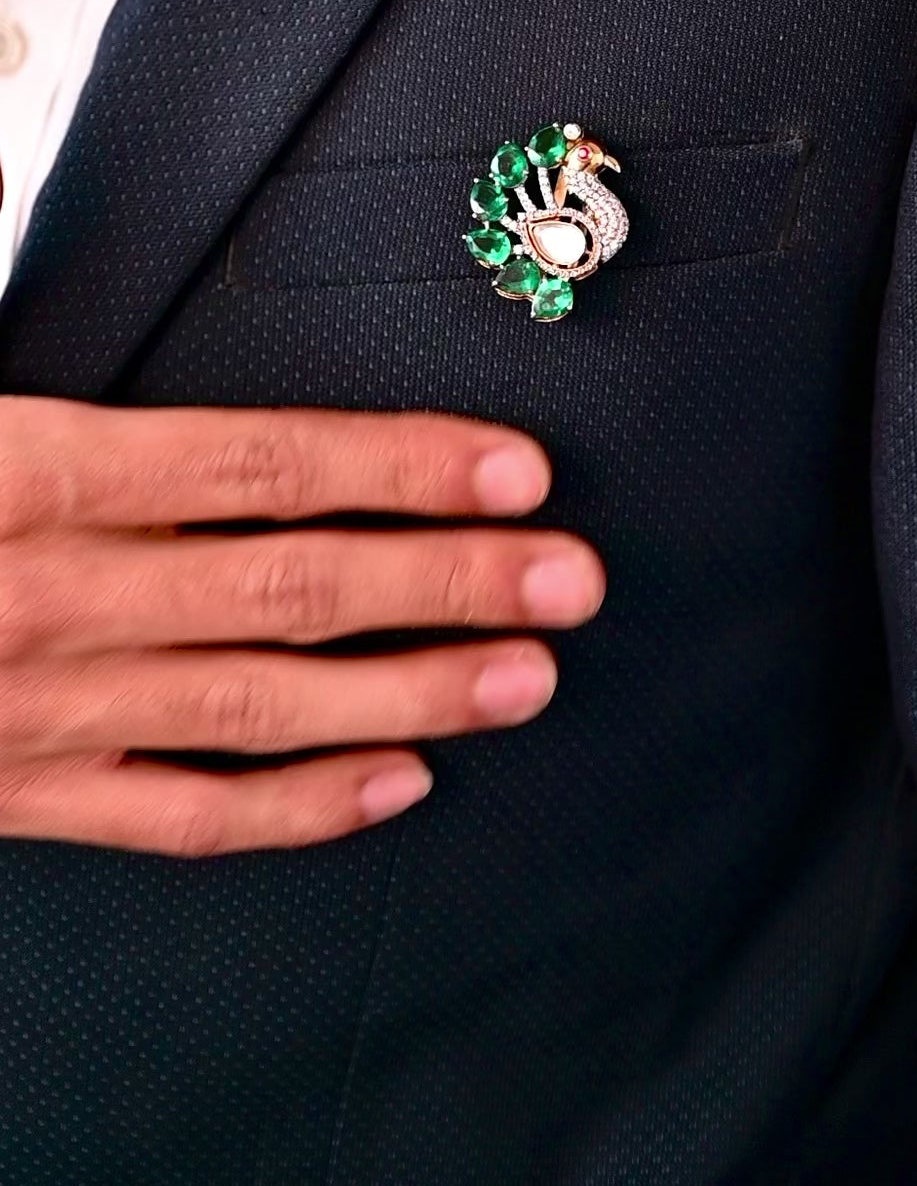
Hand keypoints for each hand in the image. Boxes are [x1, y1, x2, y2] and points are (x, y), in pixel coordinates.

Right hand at [0, 398, 603, 856]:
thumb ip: (91, 408)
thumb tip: (234, 399)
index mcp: (36, 476)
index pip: (264, 467)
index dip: (406, 470)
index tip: (511, 472)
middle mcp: (56, 598)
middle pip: (294, 586)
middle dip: (450, 581)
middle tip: (564, 578)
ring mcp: (45, 709)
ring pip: (263, 705)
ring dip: (410, 693)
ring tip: (521, 676)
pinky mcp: (25, 796)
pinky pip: (185, 814)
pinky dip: (301, 805)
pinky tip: (399, 781)